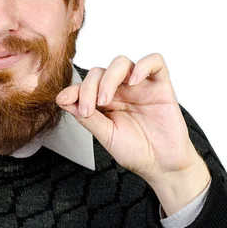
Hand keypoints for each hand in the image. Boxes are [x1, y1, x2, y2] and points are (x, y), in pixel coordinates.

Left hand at [56, 54, 209, 214]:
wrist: (163, 166)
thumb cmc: (136, 152)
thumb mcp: (106, 136)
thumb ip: (88, 117)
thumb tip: (63, 100)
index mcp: (105, 101)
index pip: (86, 85)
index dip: (74, 89)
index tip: (64, 99)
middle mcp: (121, 90)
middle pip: (99, 72)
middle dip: (89, 88)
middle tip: (88, 109)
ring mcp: (140, 86)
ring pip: (121, 63)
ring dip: (109, 78)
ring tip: (105, 100)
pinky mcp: (161, 86)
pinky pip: (154, 62)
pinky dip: (142, 66)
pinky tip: (133, 82)